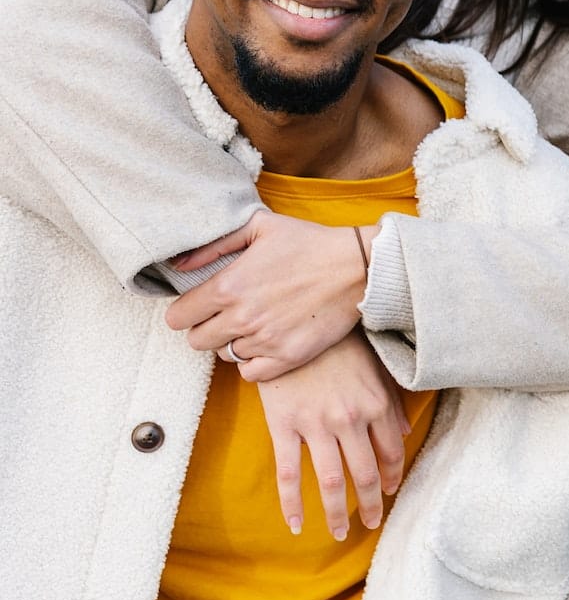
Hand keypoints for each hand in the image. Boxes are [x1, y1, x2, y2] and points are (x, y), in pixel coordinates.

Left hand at [166, 210, 378, 380]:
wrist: (358, 266)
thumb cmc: (310, 242)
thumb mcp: (260, 226)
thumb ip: (214, 244)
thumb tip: (178, 266)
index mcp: (227, 286)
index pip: (177, 317)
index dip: (186, 311)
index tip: (200, 306)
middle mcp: (241, 317)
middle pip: (197, 341)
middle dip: (207, 328)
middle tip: (226, 316)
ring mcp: (265, 340)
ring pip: (226, 355)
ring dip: (234, 342)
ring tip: (254, 325)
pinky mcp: (288, 356)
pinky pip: (251, 373)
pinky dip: (254, 362)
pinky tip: (266, 343)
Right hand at [254, 328, 409, 540]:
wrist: (293, 323)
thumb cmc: (337, 345)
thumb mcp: (374, 368)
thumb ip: (390, 402)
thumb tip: (403, 432)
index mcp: (376, 404)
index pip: (391, 453)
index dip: (393, 477)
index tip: (390, 493)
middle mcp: (350, 419)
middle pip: (365, 474)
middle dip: (370, 505)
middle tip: (372, 523)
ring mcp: (316, 425)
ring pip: (332, 481)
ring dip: (336, 513)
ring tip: (338, 533)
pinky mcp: (284, 425)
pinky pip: (289, 473)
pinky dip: (293, 503)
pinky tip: (296, 524)